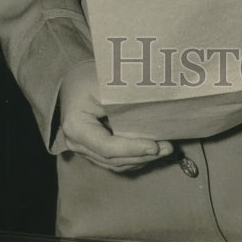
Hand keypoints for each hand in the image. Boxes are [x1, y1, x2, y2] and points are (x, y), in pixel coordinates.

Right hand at [57, 61, 173, 171]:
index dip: (131, 148)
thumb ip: (124, 100)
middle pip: (112, 159)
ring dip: (141, 159)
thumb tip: (157, 107)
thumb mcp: (104, 84)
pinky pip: (115, 160)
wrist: (74, 80)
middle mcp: (77, 144)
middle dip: (142, 155)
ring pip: (115, 163)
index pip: (107, 146)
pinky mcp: (93, 150)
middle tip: (168, 148)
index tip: (154, 146)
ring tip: (165, 149)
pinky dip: (134, 157)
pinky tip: (152, 151)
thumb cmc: (89, 78)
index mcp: (76, 127)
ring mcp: (84, 149)